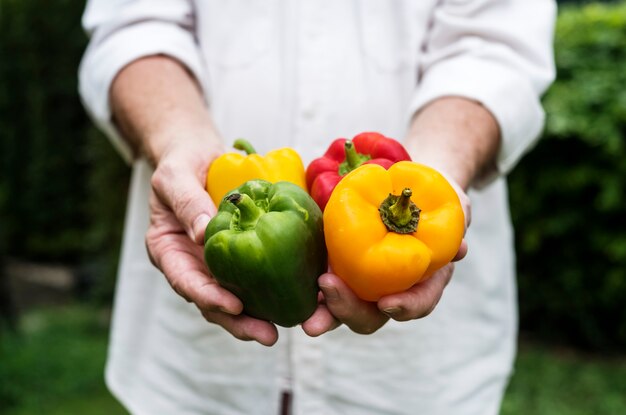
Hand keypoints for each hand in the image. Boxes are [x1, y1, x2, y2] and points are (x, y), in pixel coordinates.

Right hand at [145, 141, 279, 345]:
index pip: (185, 281)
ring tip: (286, 328)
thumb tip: (203, 233)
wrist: (199, 156)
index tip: (233, 307)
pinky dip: (273, 290)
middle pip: (212, 301)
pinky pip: (255, 276)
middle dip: (239, 322)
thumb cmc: (182, 163)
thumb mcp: (176, 176)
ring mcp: (216, 263)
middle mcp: (192, 265)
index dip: (208, 298)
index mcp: (169, 251)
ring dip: (258, 316)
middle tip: (267, 335)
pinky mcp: (240, 255)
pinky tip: (297, 298)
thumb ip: (187, 202)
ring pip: (235, 297)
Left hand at [302, 180, 470, 336]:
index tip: (388, 303)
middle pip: (370, 316)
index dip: (405, 308)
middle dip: (348, 311)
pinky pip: (320, 282)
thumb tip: (459, 250)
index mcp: (420, 280)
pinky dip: (305, 288)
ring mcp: (358, 280)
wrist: (406, 187)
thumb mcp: (452, 206)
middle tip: (328, 289)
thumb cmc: (433, 199)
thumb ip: (457, 225)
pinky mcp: (336, 264)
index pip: (417, 303)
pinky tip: (291, 287)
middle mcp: (387, 289)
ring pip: (340, 309)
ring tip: (307, 315)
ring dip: (323, 313)